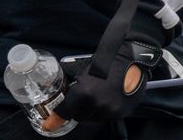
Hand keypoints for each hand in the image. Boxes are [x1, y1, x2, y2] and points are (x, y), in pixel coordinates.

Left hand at [44, 42, 159, 129]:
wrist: (131, 59)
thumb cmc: (107, 62)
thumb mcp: (83, 71)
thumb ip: (72, 87)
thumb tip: (61, 97)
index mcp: (84, 93)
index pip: (65, 112)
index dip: (56, 118)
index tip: (50, 124)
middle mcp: (97, 104)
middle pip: (79, 117)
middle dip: (79, 110)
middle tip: (83, 100)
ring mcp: (111, 110)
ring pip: (94, 119)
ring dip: (93, 111)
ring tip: (99, 97)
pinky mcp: (122, 112)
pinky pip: (108, 117)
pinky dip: (106, 110)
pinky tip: (109, 99)